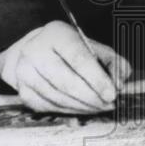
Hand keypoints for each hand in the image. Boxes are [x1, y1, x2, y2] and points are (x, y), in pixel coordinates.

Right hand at [0, 21, 132, 113]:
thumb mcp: (91, 46)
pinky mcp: (24, 92)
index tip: (113, 93)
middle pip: (66, 82)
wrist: (34, 52)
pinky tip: (83, 109)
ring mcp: (25, 73)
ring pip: (59, 98)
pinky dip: (70, 111)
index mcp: (56, 34)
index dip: (97, 78)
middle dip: (92, 98)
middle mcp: (35, 51)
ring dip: (83, 107)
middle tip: (110, 104)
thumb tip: (120, 81)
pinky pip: (50, 107)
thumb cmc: (69, 49)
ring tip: (100, 107)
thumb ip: (111, 61)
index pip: (78, 58)